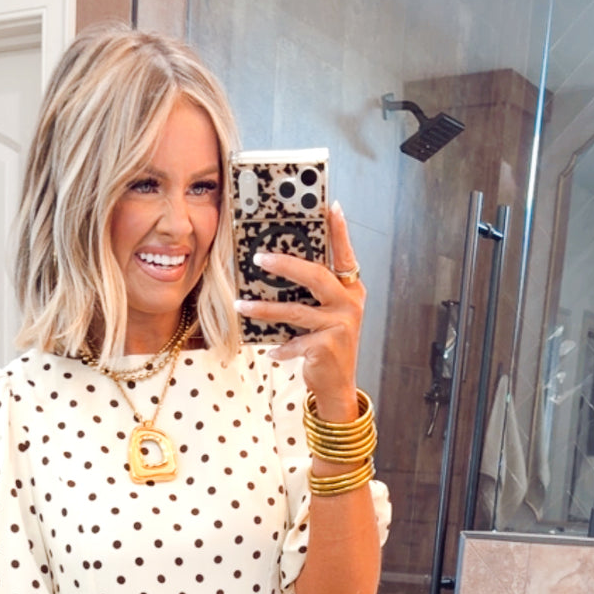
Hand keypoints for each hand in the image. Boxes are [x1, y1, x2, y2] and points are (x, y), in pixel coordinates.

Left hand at [234, 200, 363, 417]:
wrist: (338, 387)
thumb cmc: (328, 345)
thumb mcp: (329, 315)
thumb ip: (316, 292)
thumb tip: (281, 265)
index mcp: (351, 290)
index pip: (344, 255)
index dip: (339, 231)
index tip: (331, 207)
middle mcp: (350, 304)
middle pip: (315, 276)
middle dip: (285, 265)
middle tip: (259, 258)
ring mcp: (340, 326)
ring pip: (295, 311)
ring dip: (265, 308)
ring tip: (241, 304)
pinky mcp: (326, 348)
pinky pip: (294, 342)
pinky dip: (280, 347)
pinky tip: (270, 350)